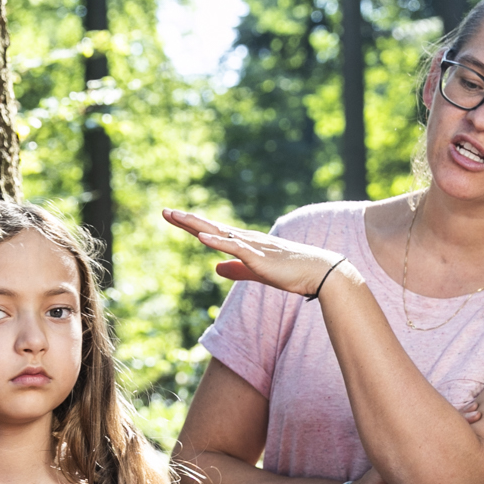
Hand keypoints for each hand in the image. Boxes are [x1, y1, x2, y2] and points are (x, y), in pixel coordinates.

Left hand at [163, 209, 347, 297]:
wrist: (319, 272)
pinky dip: (217, 241)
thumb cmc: (290, 272)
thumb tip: (215, 268)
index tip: (173, 217)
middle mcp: (245, 240)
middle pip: (210, 227)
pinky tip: (202, 237)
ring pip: (219, 232)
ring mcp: (252, 246)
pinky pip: (234, 247)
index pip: (213, 232)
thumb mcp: (256, 272)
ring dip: (197, 225)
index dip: (192, 225)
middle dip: (187, 220)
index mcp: (244, 244)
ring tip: (177, 217)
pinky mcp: (259, 257)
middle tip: (165, 211)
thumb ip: (236, 270)